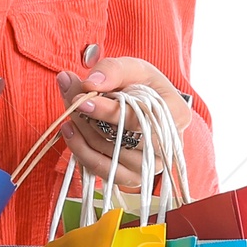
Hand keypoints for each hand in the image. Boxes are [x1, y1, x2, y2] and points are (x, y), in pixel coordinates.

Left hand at [54, 57, 192, 194]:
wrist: (144, 107)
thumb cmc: (142, 86)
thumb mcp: (132, 68)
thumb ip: (113, 70)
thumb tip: (90, 84)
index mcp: (176, 114)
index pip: (139, 119)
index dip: (108, 112)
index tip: (81, 100)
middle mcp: (167, 145)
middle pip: (123, 139)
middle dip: (90, 120)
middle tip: (71, 100)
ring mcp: (150, 166)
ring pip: (109, 154)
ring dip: (83, 132)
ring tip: (71, 111)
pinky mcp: (132, 178)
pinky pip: (102, 170)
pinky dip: (81, 151)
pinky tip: (70, 131)